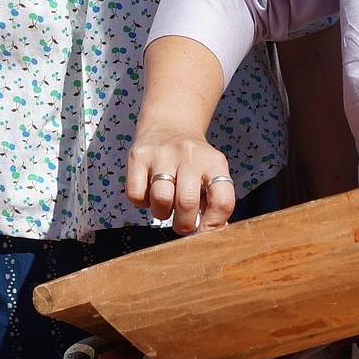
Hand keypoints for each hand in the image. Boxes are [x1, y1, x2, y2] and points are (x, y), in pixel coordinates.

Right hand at [126, 117, 235, 234]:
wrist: (169, 125)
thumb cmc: (192, 161)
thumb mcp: (211, 173)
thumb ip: (214, 203)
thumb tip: (215, 232)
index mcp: (214, 162)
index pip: (222, 200)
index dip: (214, 225)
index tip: (204, 232)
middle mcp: (190, 155)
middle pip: (187, 203)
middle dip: (184, 224)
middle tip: (182, 223)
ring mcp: (162, 154)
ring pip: (161, 200)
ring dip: (162, 213)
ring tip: (166, 205)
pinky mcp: (138, 156)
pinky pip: (136, 195)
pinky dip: (142, 202)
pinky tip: (149, 192)